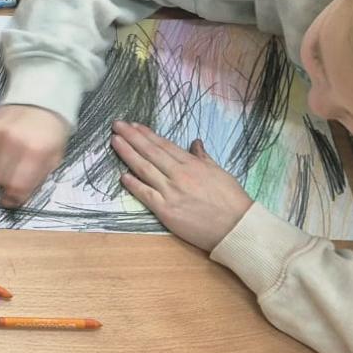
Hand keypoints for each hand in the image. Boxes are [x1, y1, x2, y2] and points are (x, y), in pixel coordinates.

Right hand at [0, 104, 69, 206]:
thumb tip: (18, 196)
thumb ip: (37, 178)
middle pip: (0, 178)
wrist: (41, 99)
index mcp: (36, 152)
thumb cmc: (52, 132)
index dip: (13, 198)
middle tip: (15, 177)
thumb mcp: (55, 158)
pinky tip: (5, 146)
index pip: (17, 186)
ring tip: (12, 159)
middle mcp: (14, 143)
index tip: (11, 201)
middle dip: (7, 182)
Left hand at [110, 121, 253, 249]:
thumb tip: (195, 143)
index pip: (164, 145)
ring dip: (127, 154)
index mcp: (193, 164)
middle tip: (117, 125)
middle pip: (151, 152)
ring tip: (115, 141)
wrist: (237, 227)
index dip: (147, 134)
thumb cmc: (232, 201)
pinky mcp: (166, 210)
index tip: (134, 126)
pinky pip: (145, 194)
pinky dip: (133, 184)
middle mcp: (179, 175)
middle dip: (132, 137)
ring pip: (144, 169)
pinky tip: (122, 175)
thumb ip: (204, 157)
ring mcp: (171, 192)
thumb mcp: (220, 172)